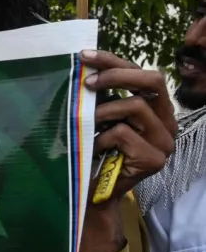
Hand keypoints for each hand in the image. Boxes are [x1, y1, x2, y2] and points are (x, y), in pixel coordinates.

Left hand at [78, 50, 176, 251]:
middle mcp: (167, 122)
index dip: (115, 61)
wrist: (94, 195)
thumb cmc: (95, 154)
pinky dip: (101, 138)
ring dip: (103, 112)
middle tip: (88, 82)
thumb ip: (104, 97)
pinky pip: (123, 134)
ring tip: (86, 124)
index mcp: (157, 109)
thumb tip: (85, 67)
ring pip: (135, 107)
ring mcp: (165, 142)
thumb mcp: (102, 119)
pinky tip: (94, 150)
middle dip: (117, 75)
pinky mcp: (155, 160)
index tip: (84, 56)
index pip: (143, 74)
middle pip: (153, 81)